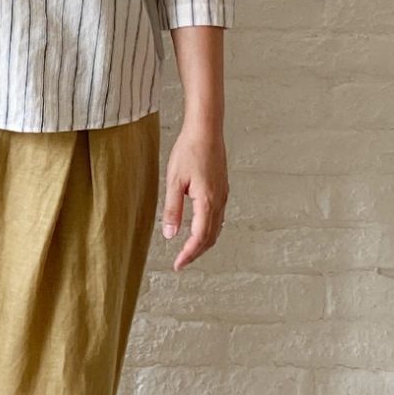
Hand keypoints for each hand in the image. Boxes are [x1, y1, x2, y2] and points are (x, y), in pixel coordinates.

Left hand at [161, 122, 228, 270]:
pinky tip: (199, 230)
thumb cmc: (190, 150)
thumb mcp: (174, 181)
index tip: (178, 265)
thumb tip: (170, 234)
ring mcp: (223, 196)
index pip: (199, 238)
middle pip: (210, 238)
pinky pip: (218, 218)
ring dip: (203, 243)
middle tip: (181, 261)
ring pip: (216, 229)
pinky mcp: (222, 190)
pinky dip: (209, 230)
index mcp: (207, 202)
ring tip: (189, 250)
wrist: (207, 129)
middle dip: (196, 253)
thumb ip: (172, 210)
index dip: (188, 254)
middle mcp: (219, 202)